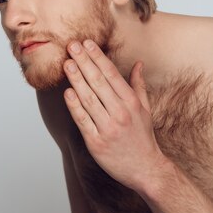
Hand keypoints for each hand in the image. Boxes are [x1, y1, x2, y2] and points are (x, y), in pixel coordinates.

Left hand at [63, 39, 166, 190]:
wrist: (145, 169)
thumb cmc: (142, 137)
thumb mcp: (146, 109)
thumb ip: (138, 85)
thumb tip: (138, 64)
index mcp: (132, 102)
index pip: (112, 74)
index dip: (98, 57)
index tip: (87, 43)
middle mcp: (120, 113)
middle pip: (98, 82)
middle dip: (84, 62)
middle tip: (72, 46)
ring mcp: (108, 128)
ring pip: (88, 99)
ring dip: (76, 80)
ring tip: (66, 64)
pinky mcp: (96, 143)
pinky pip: (82, 120)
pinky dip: (74, 105)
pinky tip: (67, 92)